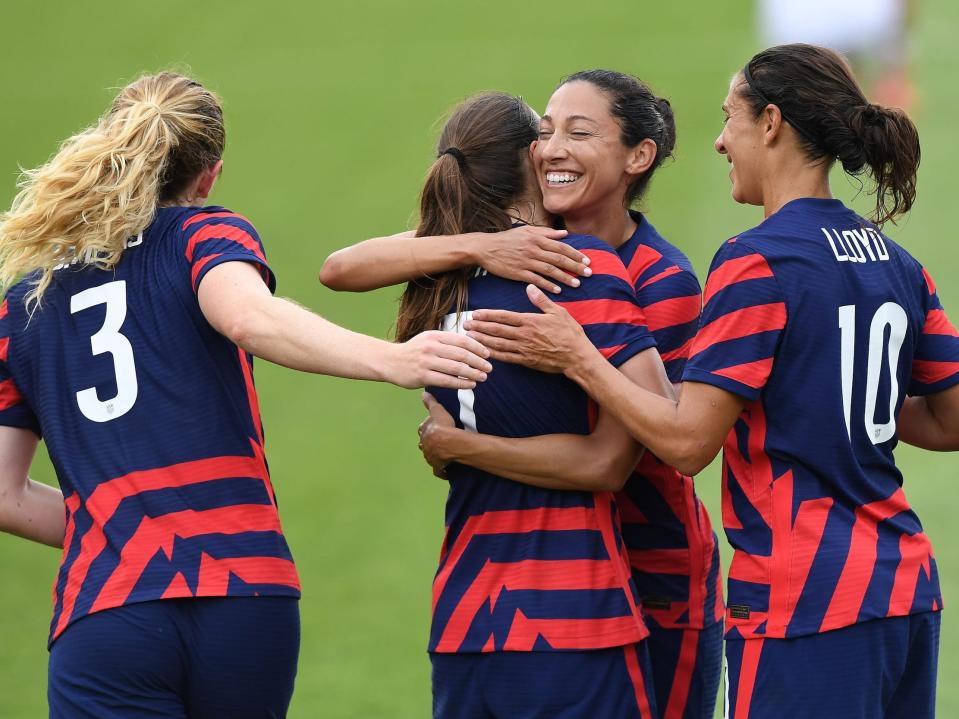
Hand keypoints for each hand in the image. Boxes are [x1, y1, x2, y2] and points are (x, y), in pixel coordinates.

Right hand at [389, 331, 491, 388]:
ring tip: (482, 377)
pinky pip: (447, 381)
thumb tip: (472, 346)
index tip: (487, 354)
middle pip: (462, 354)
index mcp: (435, 336)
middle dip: (479, 362)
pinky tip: (470, 385)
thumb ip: (447, 341)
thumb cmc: (414, 351)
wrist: (389, 361)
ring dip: (473, 373)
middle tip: (489, 368)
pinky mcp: (422, 376)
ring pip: (456, 368)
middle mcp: (431, 347)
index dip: (478, 347)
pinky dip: (461, 383)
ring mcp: (426, 362)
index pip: (462, 340)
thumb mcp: (429, 339)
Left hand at [418, 393, 456, 477]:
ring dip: (434, 455)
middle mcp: (424, 445)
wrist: (448, 442)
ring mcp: (430, 457)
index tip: (435, 428)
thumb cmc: (443, 425)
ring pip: (430, 456)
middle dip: (430, 442)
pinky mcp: (438, 466)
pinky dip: (441, 472)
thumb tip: (423, 393)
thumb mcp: (437, 410)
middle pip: (425, 444)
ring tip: (442, 454)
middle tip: (439, 441)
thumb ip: (430, 403)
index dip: (428, 428)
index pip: (423, 429)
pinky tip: (445, 472)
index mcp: (423, 432)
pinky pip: (438, 471)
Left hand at [464, 284, 592, 373]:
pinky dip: (494, 355)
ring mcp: (524, 349)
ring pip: (498, 344)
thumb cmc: (570, 333)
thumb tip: (530, 287)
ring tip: (470, 338)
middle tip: (465, 325)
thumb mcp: (558, 312)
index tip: (476, 314)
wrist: (577, 356)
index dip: (488, 315)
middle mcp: (524, 335)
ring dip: (482, 341)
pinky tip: (484, 353)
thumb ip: (541, 300)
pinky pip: (506, 358)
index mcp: (530, 321)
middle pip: (497, 330)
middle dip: (480, 327)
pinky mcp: (526, 361)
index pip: (504, 317)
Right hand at [476, 226, 590, 293]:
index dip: (576, 254)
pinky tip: (558, 290)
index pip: (561, 246)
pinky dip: (548, 285)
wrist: (485, 248)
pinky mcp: (518, 273)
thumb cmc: (507, 239)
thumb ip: (546, 232)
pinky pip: (536, 280)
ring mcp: (526, 261)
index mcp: (537, 238)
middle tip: (589, 274)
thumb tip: (564, 234)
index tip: (587, 261)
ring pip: (550, 270)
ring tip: (577, 284)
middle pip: (559, 258)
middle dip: (575, 267)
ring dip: (565, 278)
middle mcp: (533, 249)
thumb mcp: (526, 230)